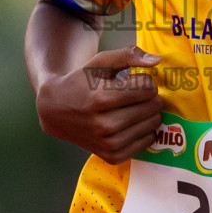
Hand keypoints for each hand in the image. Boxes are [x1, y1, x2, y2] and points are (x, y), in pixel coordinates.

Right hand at [36, 44, 166, 163]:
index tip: (134, 82)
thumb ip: (128, 55)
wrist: (55, 110)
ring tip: (131, 108)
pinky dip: (144, 131)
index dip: (145, 81)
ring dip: (148, 113)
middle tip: (134, 95)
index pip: (147, 89)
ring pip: (153, 124)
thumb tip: (156, 60)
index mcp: (101, 98)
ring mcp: (109, 143)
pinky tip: (131, 123)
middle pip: (152, 107)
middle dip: (148, 97)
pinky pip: (148, 141)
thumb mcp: (99, 62)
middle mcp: (105, 124)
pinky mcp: (113, 156)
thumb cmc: (80, 82)